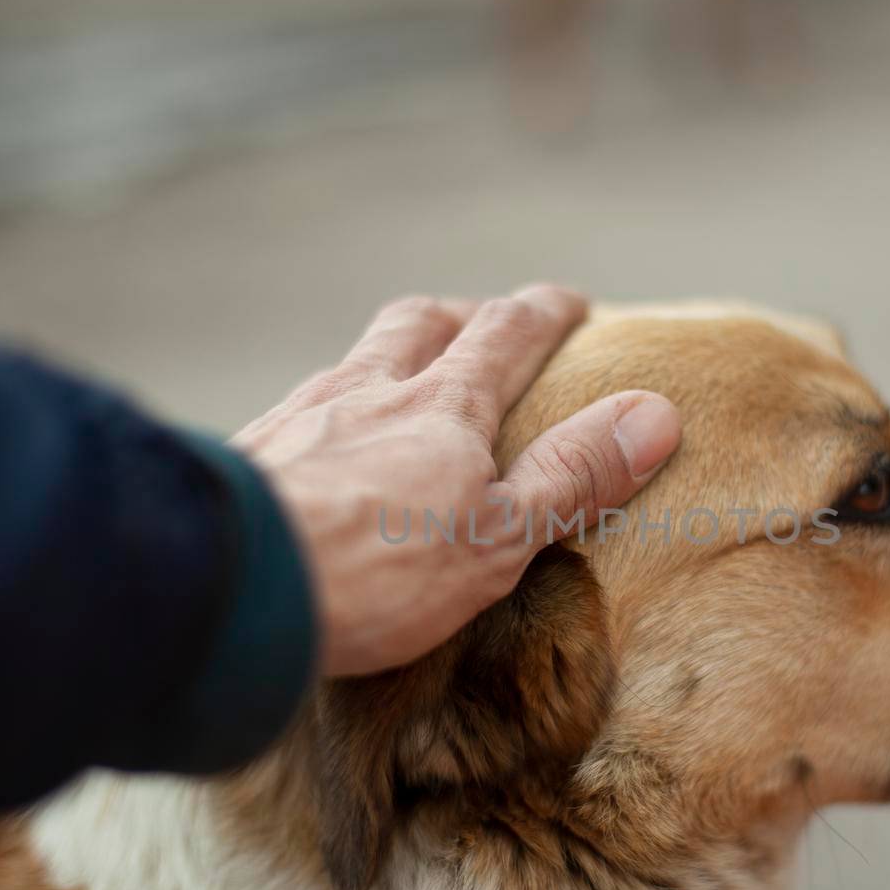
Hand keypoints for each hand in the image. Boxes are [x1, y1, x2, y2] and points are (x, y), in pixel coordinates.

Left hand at [234, 284, 680, 676]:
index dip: (544, 313)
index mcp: (442, 407)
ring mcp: (300, 416)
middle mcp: (367, 391)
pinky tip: (321, 449)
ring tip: (399, 384)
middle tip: (482, 324)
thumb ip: (572, 476)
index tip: (571, 303)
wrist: (233, 586)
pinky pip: (297, 410)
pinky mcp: (248, 452)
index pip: (507, 335)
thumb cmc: (375, 570)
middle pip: (416, 324)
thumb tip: (656, 414)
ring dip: (386, 358)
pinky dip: (327, 411)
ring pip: (352, 361)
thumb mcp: (500, 536)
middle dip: (459, 315)